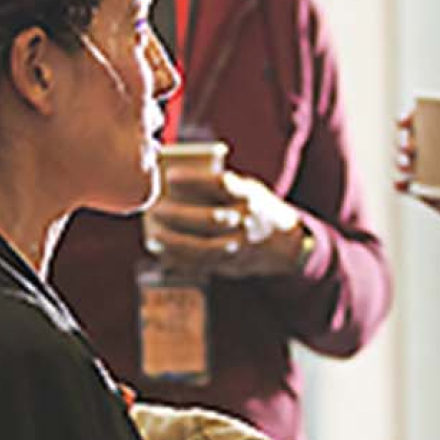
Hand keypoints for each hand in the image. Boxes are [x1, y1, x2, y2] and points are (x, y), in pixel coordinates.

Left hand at [147, 163, 311, 278]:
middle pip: (209, 218)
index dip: (194, 179)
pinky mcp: (230, 264)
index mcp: (249, 197)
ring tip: (153, 235)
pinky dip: (178, 259)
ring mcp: (239, 246)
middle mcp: (246, 222)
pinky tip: (161, 251)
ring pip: (203, 248)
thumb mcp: (248, 190)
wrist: (286, 245)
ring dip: (174, 242)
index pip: (221, 184)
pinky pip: (200, 264)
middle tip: (155, 207)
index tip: (169, 175)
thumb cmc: (255, 209)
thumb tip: (175, 183)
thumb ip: (221, 187)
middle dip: (178, 214)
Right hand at [394, 114, 439, 290]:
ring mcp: (429, 173)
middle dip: (402, 137)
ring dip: (399, 159)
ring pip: (405, 161)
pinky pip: (406, 187)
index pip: (428, 119)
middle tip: (405, 143)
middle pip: (410, 138)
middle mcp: (436, 152)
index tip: (409, 116)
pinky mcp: (425, 193)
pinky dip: (400, 185)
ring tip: (406, 163)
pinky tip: (402, 185)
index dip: (414, 114)